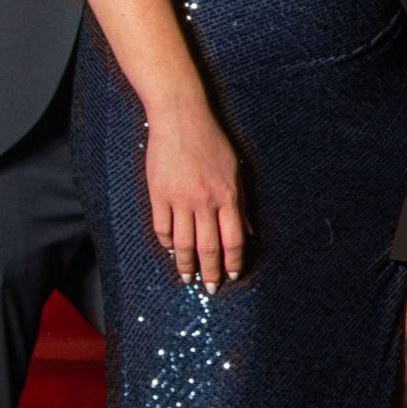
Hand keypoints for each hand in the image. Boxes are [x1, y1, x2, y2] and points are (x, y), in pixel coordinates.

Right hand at [146, 100, 246, 291]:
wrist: (181, 119)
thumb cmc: (212, 142)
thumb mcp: (235, 171)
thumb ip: (241, 204)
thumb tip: (249, 234)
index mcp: (228, 196)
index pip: (233, 240)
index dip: (233, 262)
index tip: (232, 275)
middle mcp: (205, 201)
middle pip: (208, 247)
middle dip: (211, 272)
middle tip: (211, 288)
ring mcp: (179, 199)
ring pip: (182, 244)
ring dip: (186, 265)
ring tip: (188, 278)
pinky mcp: (158, 195)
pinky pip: (162, 228)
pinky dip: (166, 243)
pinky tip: (170, 250)